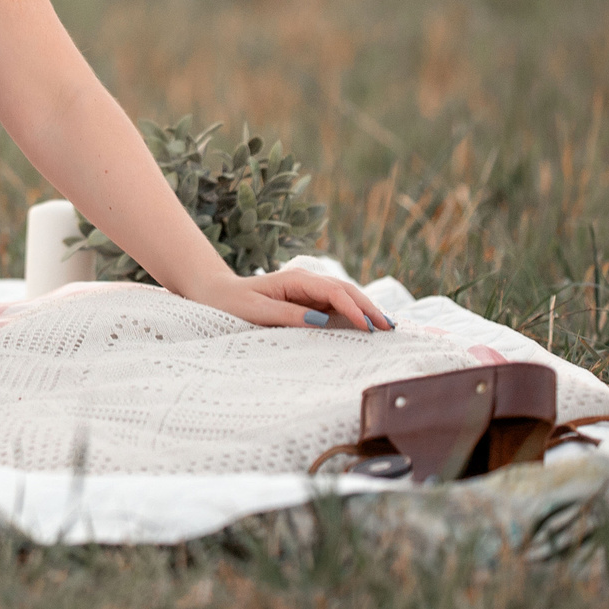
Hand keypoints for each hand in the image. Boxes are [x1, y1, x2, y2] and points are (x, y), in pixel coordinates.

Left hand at [184, 266, 395, 332]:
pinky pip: (336, 308)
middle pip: (346, 290)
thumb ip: (288, 315)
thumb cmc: (233, 303)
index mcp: (295, 280)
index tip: (367, 326)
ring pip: (345, 297)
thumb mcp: (256, 311)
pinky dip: (355, 315)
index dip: (352, 307)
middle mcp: (307, 282)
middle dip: (369, 307)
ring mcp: (309, 292)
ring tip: (388, 327)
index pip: (333, 291)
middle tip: (390, 328)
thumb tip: (321, 321)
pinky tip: (369, 326)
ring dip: (366, 310)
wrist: (217, 296)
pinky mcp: (309, 303)